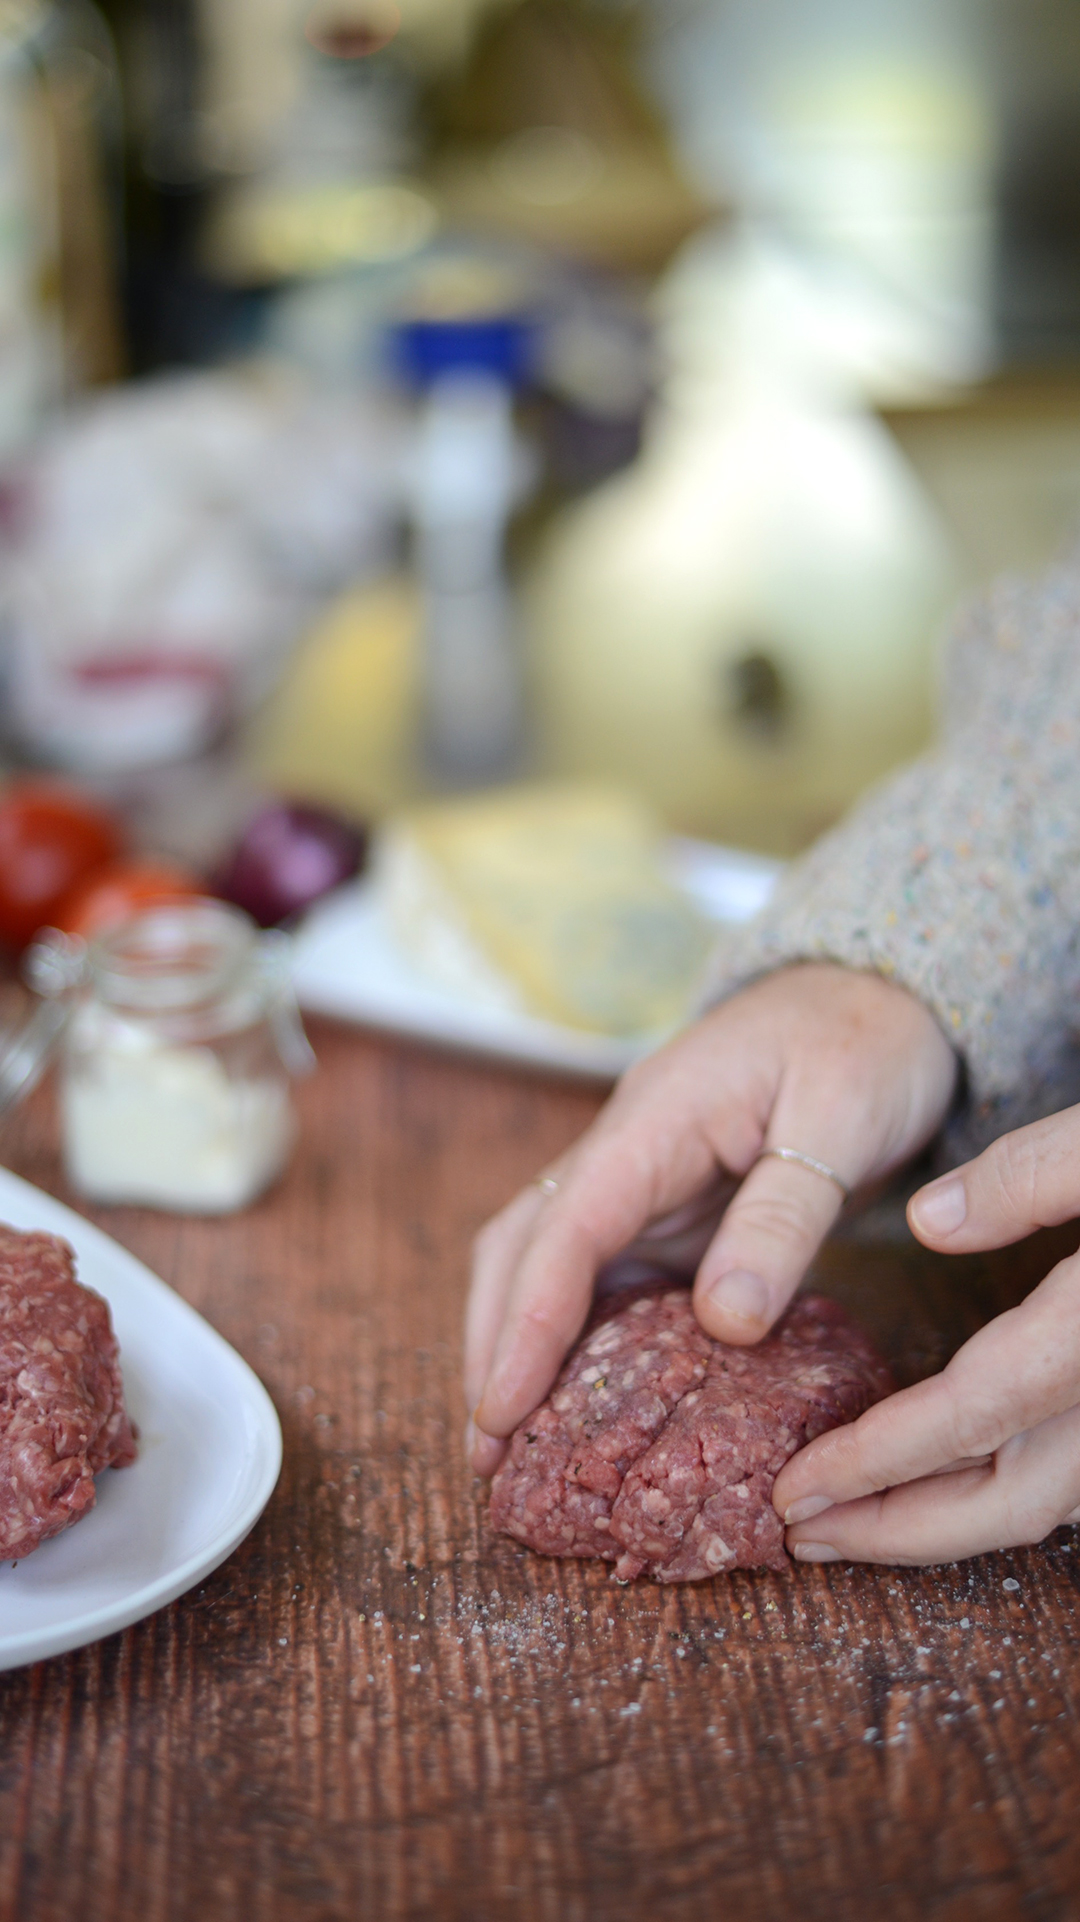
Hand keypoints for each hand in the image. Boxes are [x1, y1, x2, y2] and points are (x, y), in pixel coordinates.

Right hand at [465, 963, 956, 1473]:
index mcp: (653, 1119)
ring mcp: (640, 1179)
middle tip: (486, 1451)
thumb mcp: (841, 1120)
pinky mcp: (668, 1206)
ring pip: (547, 1260)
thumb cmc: (863, 1043)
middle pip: (523, 1246)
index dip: (528, 1323)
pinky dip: (579, 1334)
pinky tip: (585, 1397)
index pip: (566, 1229)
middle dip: (493, 1344)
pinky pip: (604, 1273)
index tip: (502, 1407)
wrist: (877, 991)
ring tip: (512, 1440)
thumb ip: (783, 1218)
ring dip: (520, 1341)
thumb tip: (725, 1324)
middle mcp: (625, 1150)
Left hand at [779, 1103, 1079, 1564]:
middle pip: (1010, 1502)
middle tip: (800, 1535)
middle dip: (897, 1530)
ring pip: (1047, 1506)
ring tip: (850, 1521)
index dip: (878, 1461)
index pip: (973, 1417)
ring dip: (943, 1524)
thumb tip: (927, 1221)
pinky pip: (1073, 1480)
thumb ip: (1030, 1175)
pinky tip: (946, 1478)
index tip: (797, 1487)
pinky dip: (1000, 1495)